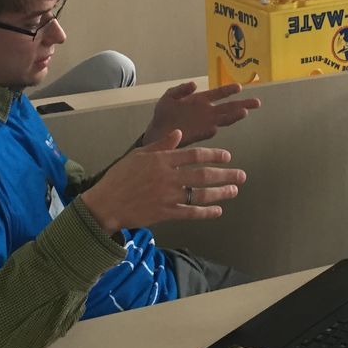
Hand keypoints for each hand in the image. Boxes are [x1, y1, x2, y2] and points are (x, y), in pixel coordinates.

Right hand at [80, 130, 245, 233]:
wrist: (106, 203)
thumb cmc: (120, 177)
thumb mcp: (139, 154)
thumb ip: (161, 144)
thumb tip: (178, 133)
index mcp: (162, 159)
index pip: (194, 155)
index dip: (214, 155)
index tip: (227, 156)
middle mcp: (169, 177)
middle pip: (203, 174)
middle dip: (225, 174)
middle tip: (241, 175)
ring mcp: (168, 196)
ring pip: (201, 194)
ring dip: (221, 192)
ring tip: (234, 190)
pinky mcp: (166, 213)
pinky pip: (191, 212)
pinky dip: (206, 212)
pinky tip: (218, 210)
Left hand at [143, 81, 260, 147]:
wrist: (155, 132)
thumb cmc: (163, 114)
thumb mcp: (170, 96)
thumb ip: (181, 89)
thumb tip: (194, 84)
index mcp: (200, 100)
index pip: (218, 94)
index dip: (228, 90)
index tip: (240, 87)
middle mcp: (206, 112)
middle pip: (228, 107)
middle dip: (242, 104)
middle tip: (257, 102)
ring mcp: (203, 124)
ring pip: (222, 120)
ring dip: (233, 117)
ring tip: (244, 112)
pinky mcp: (197, 135)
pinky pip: (207, 132)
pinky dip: (212, 129)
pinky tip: (217, 126)